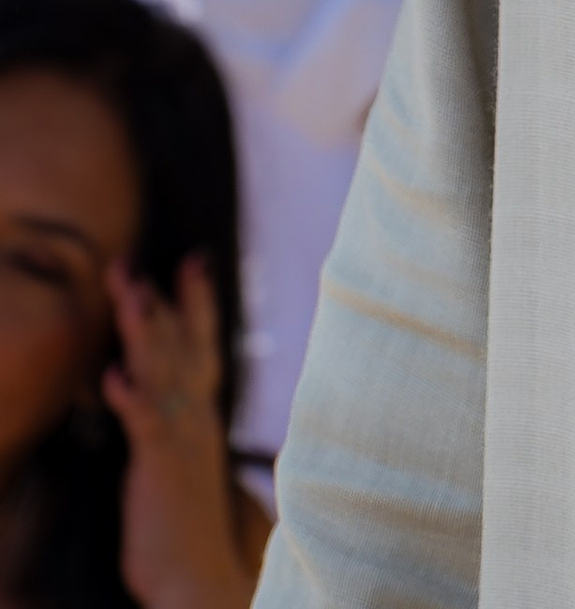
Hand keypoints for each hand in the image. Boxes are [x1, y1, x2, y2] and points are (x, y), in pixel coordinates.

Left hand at [102, 259, 263, 608]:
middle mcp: (195, 415)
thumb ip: (183, 426)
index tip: (193, 261)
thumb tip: (170, 397)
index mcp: (202, 414)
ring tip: (127, 292)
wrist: (202, 574)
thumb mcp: (187, 463)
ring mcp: (180, 436)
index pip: (203, 346)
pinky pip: (145, 422)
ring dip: (143, 329)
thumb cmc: (186, 523)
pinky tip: (112, 375)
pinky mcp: (160, 463)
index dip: (197, 304)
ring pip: (162, 369)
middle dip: (157, 301)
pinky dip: (130, 396)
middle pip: (179, 344)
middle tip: (130, 264)